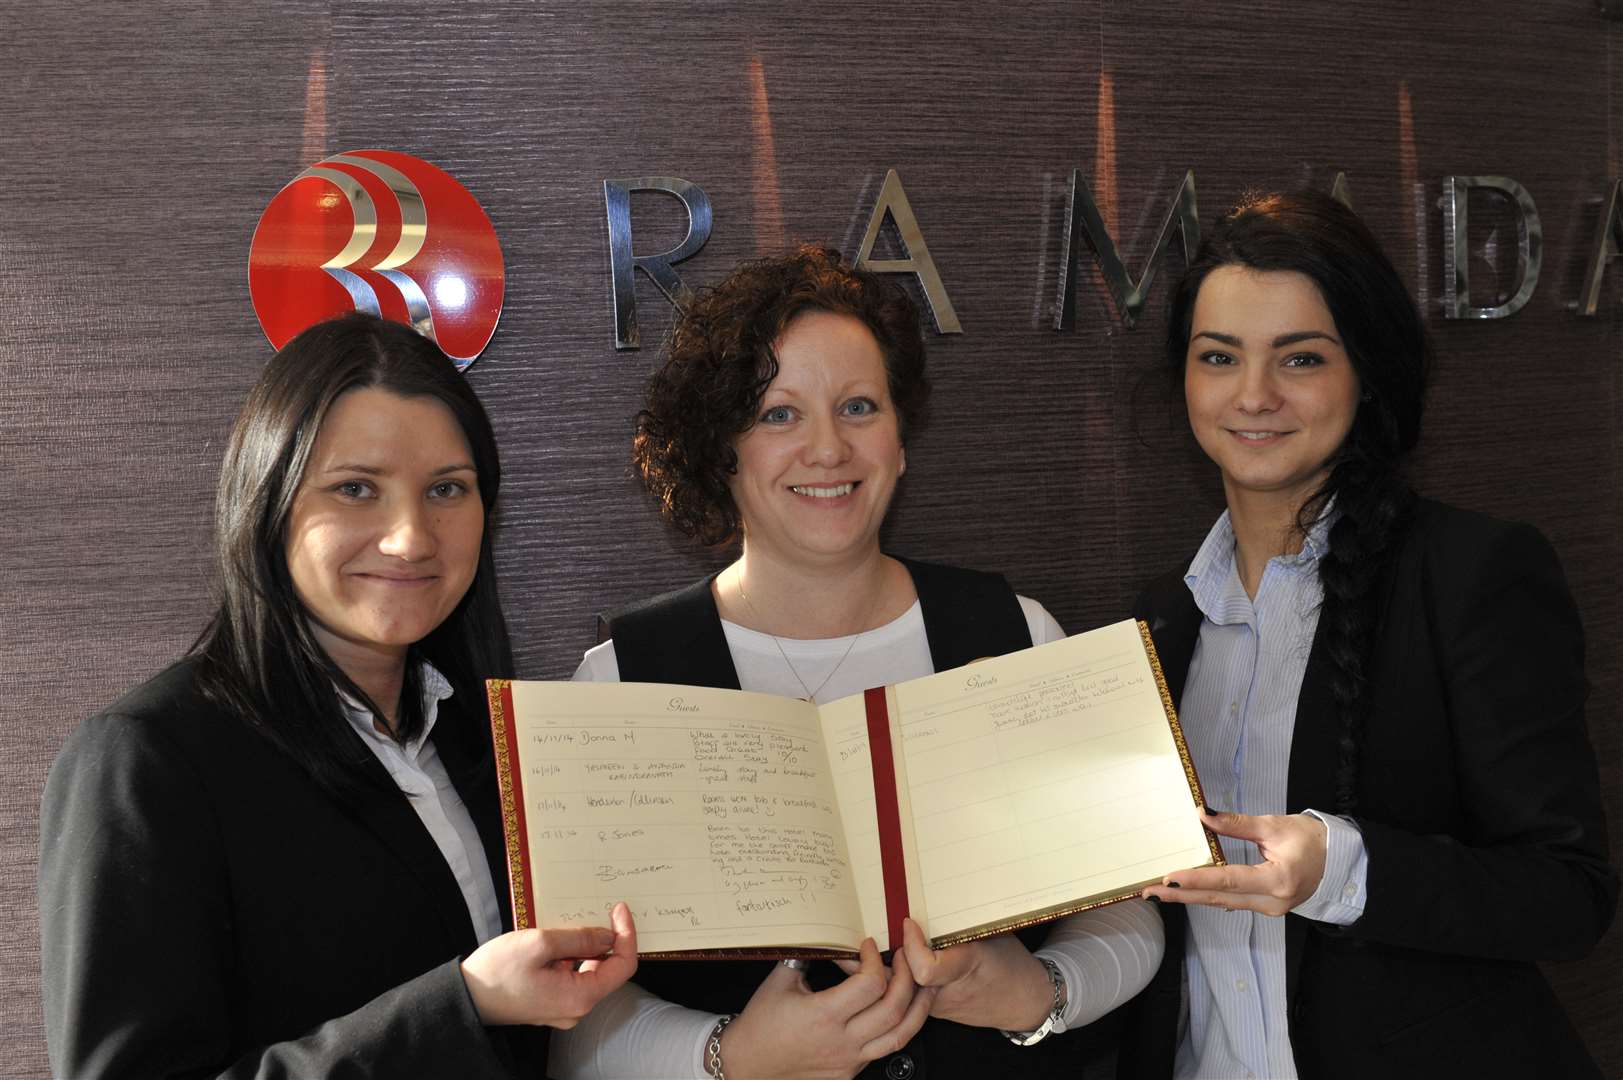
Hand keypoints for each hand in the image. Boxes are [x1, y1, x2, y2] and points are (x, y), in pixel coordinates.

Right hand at [460, 901, 636, 1027]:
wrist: (466, 997)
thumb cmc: (497, 972)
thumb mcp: (540, 943)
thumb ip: (580, 938)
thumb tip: (608, 936)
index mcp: (580, 997)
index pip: (622, 965)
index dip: (626, 934)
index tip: (619, 909)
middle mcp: (577, 1007)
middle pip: (609, 969)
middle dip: (608, 938)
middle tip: (602, 910)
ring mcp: (564, 1007)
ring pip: (590, 971)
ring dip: (589, 946)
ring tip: (579, 921)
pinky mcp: (552, 1001)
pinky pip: (574, 976)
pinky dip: (574, 955)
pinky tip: (562, 938)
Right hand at [719, 938, 934, 1079]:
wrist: (747, 1065)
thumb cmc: (760, 1024)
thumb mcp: (780, 981)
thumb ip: (806, 955)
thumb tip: (824, 931)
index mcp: (824, 1015)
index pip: (870, 984)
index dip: (876, 959)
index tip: (869, 945)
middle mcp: (842, 1041)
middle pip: (894, 1008)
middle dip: (907, 977)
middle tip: (905, 957)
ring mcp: (849, 1061)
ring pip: (900, 1035)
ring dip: (917, 1007)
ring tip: (924, 986)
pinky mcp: (850, 1073)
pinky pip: (884, 1050)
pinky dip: (899, 1029)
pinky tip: (902, 1013)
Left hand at [896, 919, 1053, 1029]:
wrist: (1024, 1002)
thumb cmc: (1010, 962)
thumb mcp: (992, 933)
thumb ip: (959, 922)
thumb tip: (929, 897)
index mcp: (966, 968)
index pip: (924, 968)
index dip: (911, 944)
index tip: (909, 923)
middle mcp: (948, 992)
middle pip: (904, 975)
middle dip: (894, 952)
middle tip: (894, 933)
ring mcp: (939, 1007)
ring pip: (902, 985)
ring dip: (895, 963)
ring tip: (893, 943)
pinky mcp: (933, 1011)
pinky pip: (909, 991)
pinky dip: (902, 972)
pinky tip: (902, 957)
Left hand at [1142, 810, 1326, 915]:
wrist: (1339, 860)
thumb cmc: (1311, 840)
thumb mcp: (1274, 825)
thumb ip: (1236, 823)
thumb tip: (1203, 814)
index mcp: (1278, 879)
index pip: (1229, 880)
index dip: (1197, 879)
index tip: (1169, 879)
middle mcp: (1273, 902)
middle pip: (1219, 898)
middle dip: (1182, 895)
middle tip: (1149, 892)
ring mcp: (1270, 909)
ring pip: (1223, 902)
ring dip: (1191, 896)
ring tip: (1160, 893)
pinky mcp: (1266, 907)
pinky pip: (1232, 901)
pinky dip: (1208, 895)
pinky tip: (1187, 892)